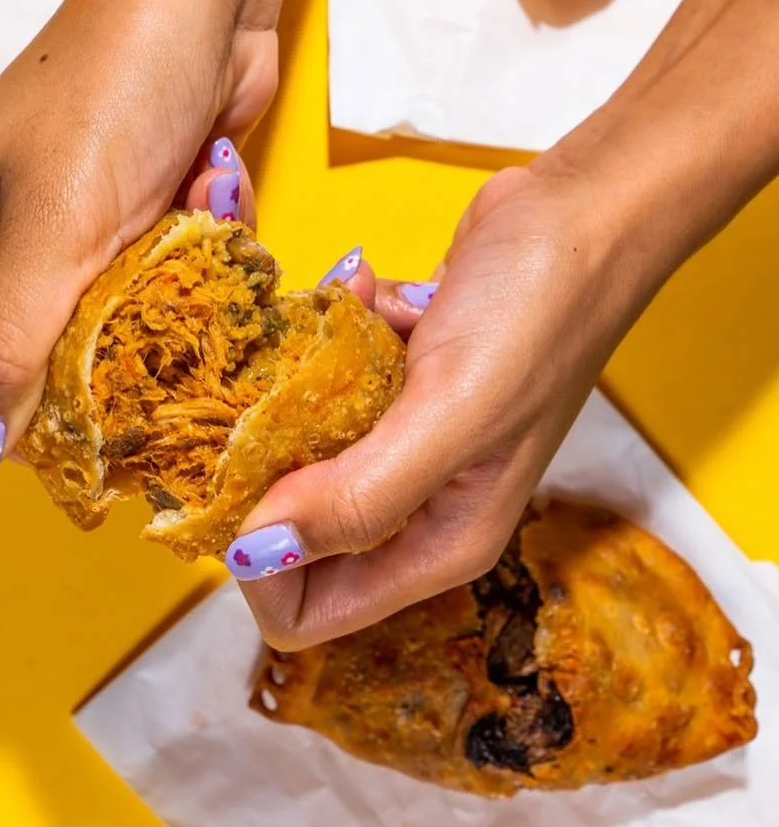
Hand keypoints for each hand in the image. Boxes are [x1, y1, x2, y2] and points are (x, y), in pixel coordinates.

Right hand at [0, 0, 270, 481]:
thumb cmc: (114, 89)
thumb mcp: (55, 228)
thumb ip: (11, 346)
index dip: (28, 425)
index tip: (102, 455)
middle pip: (46, 361)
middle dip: (115, 352)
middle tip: (164, 331)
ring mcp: (69, 234)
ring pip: (115, 330)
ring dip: (164, 297)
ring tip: (185, 224)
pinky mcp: (131, 222)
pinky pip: (159, 286)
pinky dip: (193, 260)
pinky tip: (205, 192)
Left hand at [226, 159, 654, 649]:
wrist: (580, 214)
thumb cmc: (535, 315)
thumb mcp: (451, 415)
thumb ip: (360, 497)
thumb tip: (253, 552)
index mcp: (436, 544)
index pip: (305, 613)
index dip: (258, 566)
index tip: (246, 479)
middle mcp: (414, 507)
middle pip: (291, 532)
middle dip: (266, 464)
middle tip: (275, 395)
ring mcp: (400, 442)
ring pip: (295, 446)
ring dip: (305, 381)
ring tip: (350, 325)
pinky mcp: (392, 385)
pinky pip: (322, 380)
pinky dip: (334, 333)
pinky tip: (373, 294)